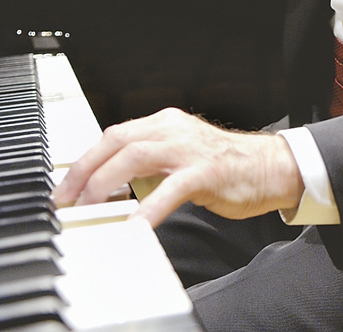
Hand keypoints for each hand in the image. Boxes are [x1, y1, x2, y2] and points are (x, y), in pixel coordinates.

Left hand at [53, 108, 304, 227]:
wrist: (268, 166)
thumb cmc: (224, 166)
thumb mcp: (179, 156)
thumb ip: (149, 165)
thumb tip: (110, 188)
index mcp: (166, 123)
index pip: (115, 135)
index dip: (87, 160)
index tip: (68, 186)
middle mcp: (174, 129)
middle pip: (118, 141)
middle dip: (87, 170)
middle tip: (69, 199)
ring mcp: (190, 148)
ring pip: (137, 155)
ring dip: (106, 183)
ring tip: (91, 207)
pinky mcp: (207, 171)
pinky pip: (171, 188)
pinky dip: (149, 207)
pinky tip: (136, 225)